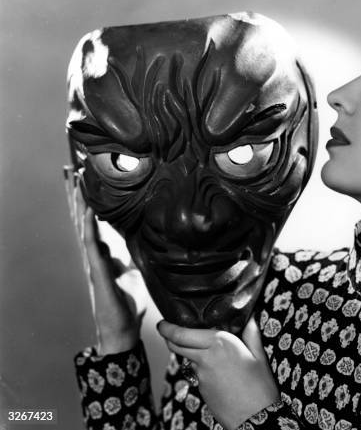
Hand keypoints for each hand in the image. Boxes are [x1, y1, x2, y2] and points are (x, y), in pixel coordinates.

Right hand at [66, 175, 146, 354]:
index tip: (90, 183)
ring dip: (79, 203)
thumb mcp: (136, 275)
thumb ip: (135, 259)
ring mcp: (94, 263)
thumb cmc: (128, 305)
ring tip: (75, 180)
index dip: (91, 204)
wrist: (122, 330)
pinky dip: (89, 225)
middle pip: (84, 220)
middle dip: (79, 197)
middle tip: (74, 171)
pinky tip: (89, 209)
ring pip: (83, 227)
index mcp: (105, 256)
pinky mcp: (97, 271)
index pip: (96, 224)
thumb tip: (145, 245)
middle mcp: (96, 256)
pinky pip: (91, 244)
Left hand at [157, 316, 279, 429]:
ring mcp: (201, 375)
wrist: (255, 419)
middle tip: (166, 330)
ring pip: (187, 359)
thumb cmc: (260, 386)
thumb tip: (250, 317)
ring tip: (203, 349)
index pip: (182, 333)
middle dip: (168, 336)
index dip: (168, 327)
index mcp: (220, 342)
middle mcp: (206, 357)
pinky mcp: (201, 389)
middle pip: (176, 345)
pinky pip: (197, 373)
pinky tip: (216, 370)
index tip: (163, 323)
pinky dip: (200, 368)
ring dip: (188, 352)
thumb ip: (251, 333)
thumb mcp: (259, 356)